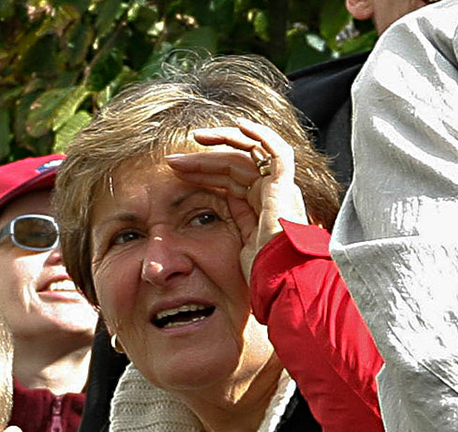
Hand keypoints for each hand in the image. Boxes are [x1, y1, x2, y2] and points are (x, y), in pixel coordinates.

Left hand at [168, 119, 310, 281]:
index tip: (174, 172)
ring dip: (221, 143)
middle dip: (202, 159)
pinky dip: (260, 135)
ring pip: (248, 155)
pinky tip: (238, 127)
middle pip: (234, 165)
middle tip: (172, 159)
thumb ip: (229, 224)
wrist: (279, 278)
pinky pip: (277, 151)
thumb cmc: (258, 270)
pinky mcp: (285, 186)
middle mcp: (270, 194)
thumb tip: (206, 216)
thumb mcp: (234, 245)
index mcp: (258, 207)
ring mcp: (279, 188)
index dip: (201, 173)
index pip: (227, 180)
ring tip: (195, 138)